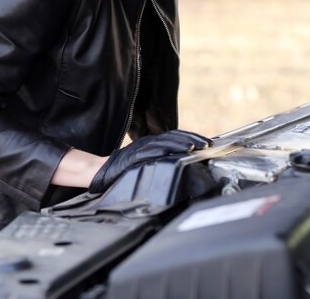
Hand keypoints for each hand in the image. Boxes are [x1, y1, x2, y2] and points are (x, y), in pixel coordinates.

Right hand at [89, 129, 212, 192]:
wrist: (102, 174)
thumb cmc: (125, 171)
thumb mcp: (148, 163)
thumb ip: (163, 159)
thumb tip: (183, 161)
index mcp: (153, 142)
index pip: (177, 136)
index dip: (193, 137)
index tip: (208, 142)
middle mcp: (148, 142)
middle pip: (174, 136)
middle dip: (192, 139)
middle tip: (207, 144)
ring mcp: (140, 148)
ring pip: (164, 142)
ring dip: (180, 144)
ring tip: (194, 147)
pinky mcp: (132, 156)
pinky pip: (149, 152)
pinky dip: (161, 151)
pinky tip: (171, 152)